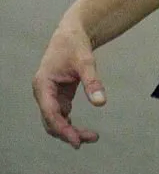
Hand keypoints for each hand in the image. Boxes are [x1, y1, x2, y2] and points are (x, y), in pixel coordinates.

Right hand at [32, 20, 106, 148]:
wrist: (72, 32)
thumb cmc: (74, 44)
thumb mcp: (85, 61)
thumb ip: (92, 81)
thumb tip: (101, 102)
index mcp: (43, 84)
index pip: (50, 113)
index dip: (62, 129)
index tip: (77, 141)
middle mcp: (43, 92)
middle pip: (51, 121)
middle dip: (68, 133)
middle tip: (90, 139)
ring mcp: (50, 95)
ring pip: (56, 121)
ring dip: (70, 130)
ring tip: (92, 136)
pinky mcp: (58, 95)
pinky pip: (62, 115)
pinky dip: (71, 123)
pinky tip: (84, 130)